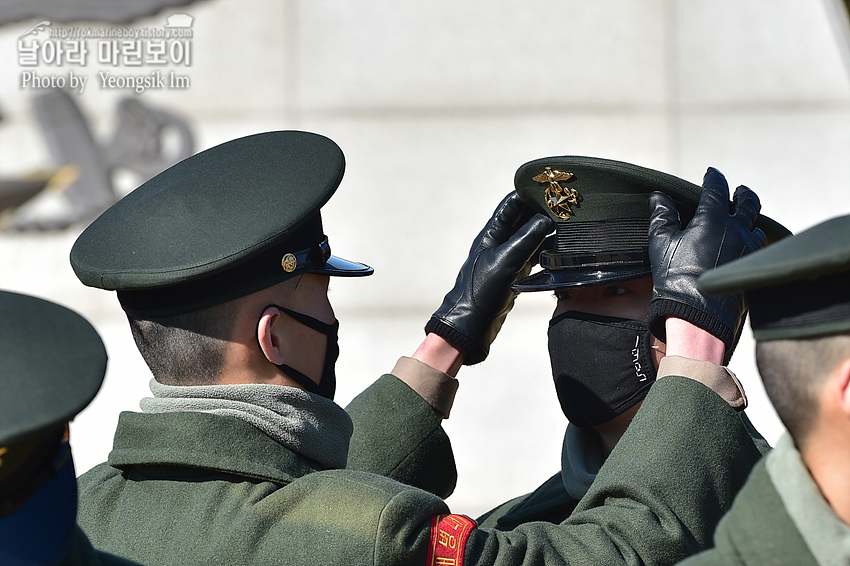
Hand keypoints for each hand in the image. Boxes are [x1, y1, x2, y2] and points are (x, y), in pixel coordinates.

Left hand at [424, 192, 553, 364]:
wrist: (472, 324)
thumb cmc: (481, 291)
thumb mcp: (506, 261)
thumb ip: (526, 238)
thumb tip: (547, 219)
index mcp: (492, 233)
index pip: (512, 204)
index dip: (531, 194)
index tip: (553, 189)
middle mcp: (500, 242)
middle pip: (524, 218)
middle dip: (544, 211)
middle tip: (568, 207)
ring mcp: (508, 257)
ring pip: (532, 237)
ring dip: (548, 232)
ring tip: (570, 226)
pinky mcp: (516, 273)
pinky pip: (535, 255)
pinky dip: (547, 251)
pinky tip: (562, 250)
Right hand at [646, 168, 765, 359]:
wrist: (697, 314)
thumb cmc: (675, 278)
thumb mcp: (661, 243)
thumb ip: (662, 216)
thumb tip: (658, 198)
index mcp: (712, 219)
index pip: (717, 189)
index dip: (713, 178)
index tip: (711, 174)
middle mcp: (736, 230)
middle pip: (748, 202)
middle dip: (742, 193)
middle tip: (738, 191)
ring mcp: (748, 249)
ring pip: (756, 224)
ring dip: (749, 217)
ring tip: (743, 218)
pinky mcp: (751, 267)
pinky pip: (758, 246)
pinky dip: (752, 238)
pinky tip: (745, 243)